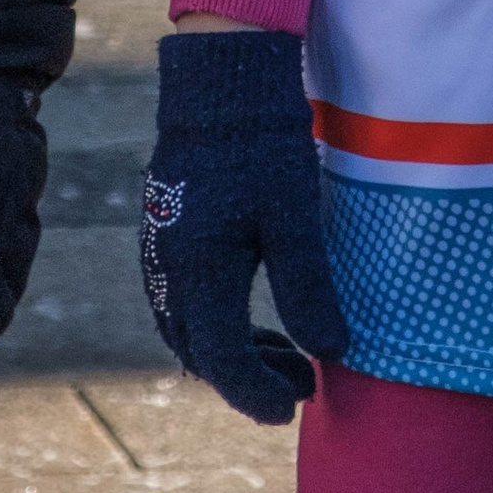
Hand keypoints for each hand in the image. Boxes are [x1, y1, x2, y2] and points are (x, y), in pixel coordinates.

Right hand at [141, 26, 347, 421]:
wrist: (221, 86)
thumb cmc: (263, 148)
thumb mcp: (295, 219)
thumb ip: (308, 291)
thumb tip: (331, 353)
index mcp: (198, 273)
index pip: (223, 361)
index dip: (257, 394)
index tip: (294, 407)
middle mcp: (169, 273)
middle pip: (202, 354)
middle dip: (250, 379)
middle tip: (302, 383)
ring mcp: (161, 255)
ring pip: (191, 331)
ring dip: (236, 352)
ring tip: (288, 355)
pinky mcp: (168, 237)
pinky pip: (187, 303)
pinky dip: (221, 324)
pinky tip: (259, 317)